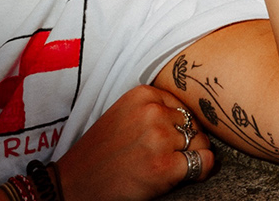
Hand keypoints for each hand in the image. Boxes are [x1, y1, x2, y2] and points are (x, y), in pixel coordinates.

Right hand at [54, 85, 213, 199]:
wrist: (74, 184)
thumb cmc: (100, 153)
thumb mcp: (125, 115)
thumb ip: (154, 109)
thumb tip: (193, 116)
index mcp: (143, 94)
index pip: (183, 105)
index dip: (179, 126)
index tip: (166, 140)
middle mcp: (153, 112)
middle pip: (194, 124)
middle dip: (186, 142)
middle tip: (164, 157)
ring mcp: (159, 138)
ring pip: (201, 143)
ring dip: (190, 157)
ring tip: (166, 166)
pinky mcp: (165, 166)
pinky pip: (204, 163)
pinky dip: (199, 172)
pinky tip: (181, 176)